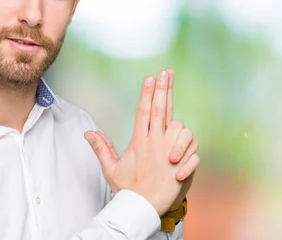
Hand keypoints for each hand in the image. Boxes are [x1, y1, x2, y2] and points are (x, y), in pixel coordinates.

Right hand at [85, 70, 195, 215]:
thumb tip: (88, 133)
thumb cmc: (128, 190)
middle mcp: (155, 142)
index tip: (151, 76)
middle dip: (164, 89)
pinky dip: (190, 151)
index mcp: (139, 141)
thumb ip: (101, 148)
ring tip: (173, 135)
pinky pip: (193, 149)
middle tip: (167, 72)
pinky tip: (183, 156)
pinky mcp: (181, 163)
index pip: (144, 111)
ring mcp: (169, 151)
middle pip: (161, 109)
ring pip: (181, 127)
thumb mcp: (111, 169)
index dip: (148, 92)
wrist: (142, 210)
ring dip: (179, 129)